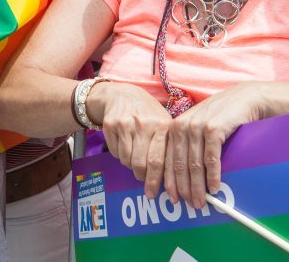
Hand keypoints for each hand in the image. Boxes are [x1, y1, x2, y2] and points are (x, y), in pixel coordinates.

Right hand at [89, 82, 172, 198]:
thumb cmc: (148, 114)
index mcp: (162, 126)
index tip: (158, 195)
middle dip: (144, 178)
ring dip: (132, 166)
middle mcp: (144, 124)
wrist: (122, 94)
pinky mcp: (110, 125)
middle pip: (141, 163)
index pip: (159, 160)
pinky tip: (125, 147)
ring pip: (127, 160)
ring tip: (136, 161)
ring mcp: (125, 124)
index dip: (158, 180)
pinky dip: (120, 156)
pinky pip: (115, 152)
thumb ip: (169, 146)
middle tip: (145, 184)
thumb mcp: (164, 124)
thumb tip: (178, 179)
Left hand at [163, 82, 265, 207]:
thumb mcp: (196, 127)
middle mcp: (181, 126)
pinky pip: (211, 158)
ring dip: (197, 186)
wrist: (243, 99)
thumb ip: (186, 145)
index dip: (165, 180)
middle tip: (186, 205)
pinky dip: (212, 176)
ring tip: (200, 202)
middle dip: (182, 188)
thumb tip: (180, 174)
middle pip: (178, 164)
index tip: (167, 197)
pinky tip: (214, 188)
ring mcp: (196, 127)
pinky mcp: (213, 129)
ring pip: (194, 164)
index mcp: (172, 128)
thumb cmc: (219, 116)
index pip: (164, 158)